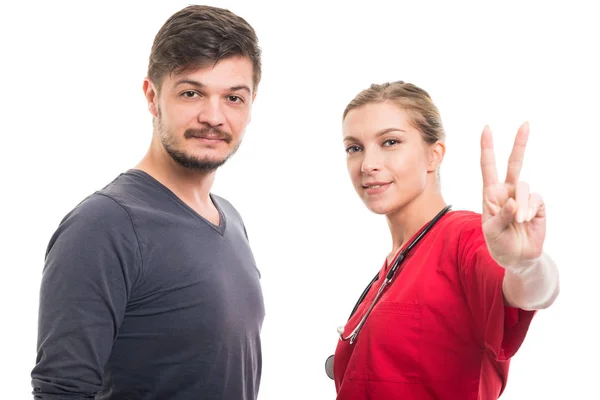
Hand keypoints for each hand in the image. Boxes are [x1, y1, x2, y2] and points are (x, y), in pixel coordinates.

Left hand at [480, 122, 545, 268]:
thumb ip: (501, 215)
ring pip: (524, 186)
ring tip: (518, 221)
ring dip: (520, 205)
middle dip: (519, 143)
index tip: (486, 129)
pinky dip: (529, 210)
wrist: (517, 258)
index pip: (488, 167)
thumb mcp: (491, 231)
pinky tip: (526, 220)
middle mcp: (508, 191)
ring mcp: (523, 197)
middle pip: (514, 163)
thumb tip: (513, 200)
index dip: (487, 148)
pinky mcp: (537, 204)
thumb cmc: (498, 243)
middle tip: (526, 123)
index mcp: (491, 194)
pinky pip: (535, 199)